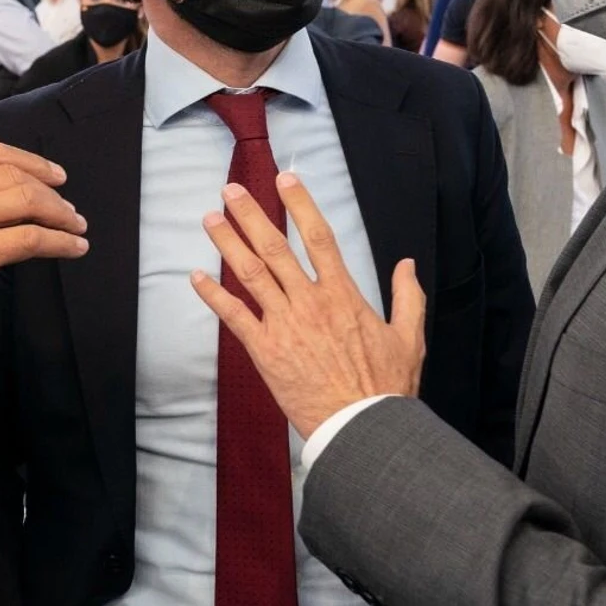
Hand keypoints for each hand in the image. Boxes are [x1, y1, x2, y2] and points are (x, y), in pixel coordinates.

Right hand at [0, 141, 88, 336]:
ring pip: (29, 202)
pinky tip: (73, 247)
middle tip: (69, 207)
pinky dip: (59, 242)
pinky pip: (31, 238)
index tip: (53, 174)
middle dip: (51, 191)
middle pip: (17, 176)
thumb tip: (3, 195)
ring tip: (75, 226)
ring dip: (61, 215)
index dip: (32, 162)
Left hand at [190, 172, 425, 437]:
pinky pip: (234, 317)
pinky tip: (196, 277)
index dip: (300, 204)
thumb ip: (409, 297)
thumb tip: (407, 264)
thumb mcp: (409, 337)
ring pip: (251, 274)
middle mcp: (309, 302)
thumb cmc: (386, 386)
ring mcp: (284, 325)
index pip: (318, 237)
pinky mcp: (265, 351)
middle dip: (250, 216)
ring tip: (210, 220)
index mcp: (343, 294)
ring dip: (227, 244)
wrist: (361, 426)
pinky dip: (214, 296)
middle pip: (275, 248)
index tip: (284, 179)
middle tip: (230, 191)